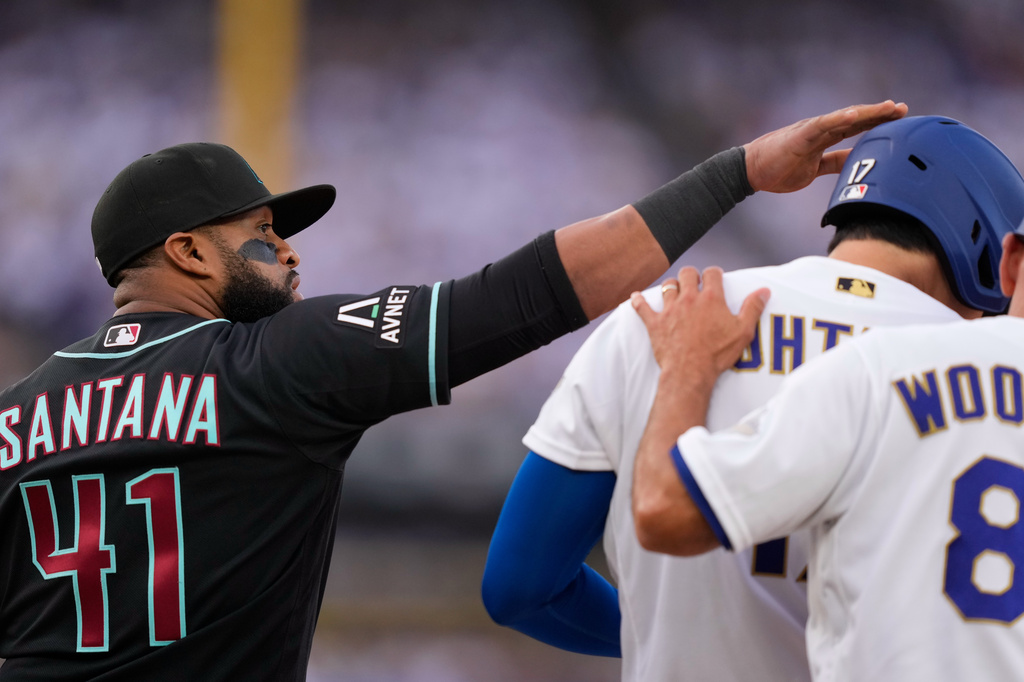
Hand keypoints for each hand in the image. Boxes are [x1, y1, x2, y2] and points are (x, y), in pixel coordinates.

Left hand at [631, 267, 768, 387]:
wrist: (690, 371)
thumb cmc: (718, 353)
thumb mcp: (743, 331)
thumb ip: (753, 308)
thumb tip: (764, 290)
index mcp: (711, 298)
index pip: (712, 273)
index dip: (714, 273)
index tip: (715, 277)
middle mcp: (689, 299)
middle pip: (687, 273)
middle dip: (691, 275)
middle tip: (694, 282)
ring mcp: (670, 310)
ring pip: (667, 286)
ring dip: (671, 286)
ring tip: (675, 290)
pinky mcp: (655, 323)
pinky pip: (642, 307)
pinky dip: (638, 302)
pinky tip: (635, 297)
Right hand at [743, 100, 908, 192]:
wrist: (750, 171)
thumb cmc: (777, 169)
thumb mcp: (812, 169)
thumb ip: (833, 163)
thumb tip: (854, 165)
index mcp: (823, 138)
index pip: (855, 128)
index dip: (877, 123)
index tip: (901, 121)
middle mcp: (820, 130)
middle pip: (856, 119)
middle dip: (881, 114)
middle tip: (905, 110)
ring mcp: (811, 130)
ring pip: (844, 118)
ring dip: (867, 112)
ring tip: (889, 108)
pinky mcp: (800, 135)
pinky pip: (822, 125)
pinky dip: (839, 118)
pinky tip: (855, 114)